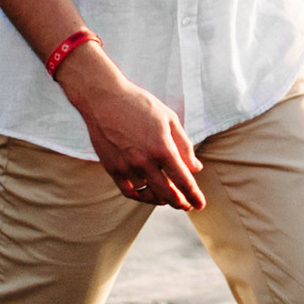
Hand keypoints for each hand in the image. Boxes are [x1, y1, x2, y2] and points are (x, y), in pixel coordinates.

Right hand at [66, 54, 205, 209]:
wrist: (104, 99)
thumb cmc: (140, 105)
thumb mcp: (169, 119)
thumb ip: (184, 146)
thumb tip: (196, 168)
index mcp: (162, 148)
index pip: (183, 181)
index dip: (194, 196)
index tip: (200, 204)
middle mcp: (144, 162)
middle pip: (167, 194)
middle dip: (180, 203)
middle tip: (186, 205)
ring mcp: (126, 167)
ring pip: (147, 195)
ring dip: (160, 200)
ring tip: (168, 198)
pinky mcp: (112, 168)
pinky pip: (128, 191)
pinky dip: (139, 196)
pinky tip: (146, 194)